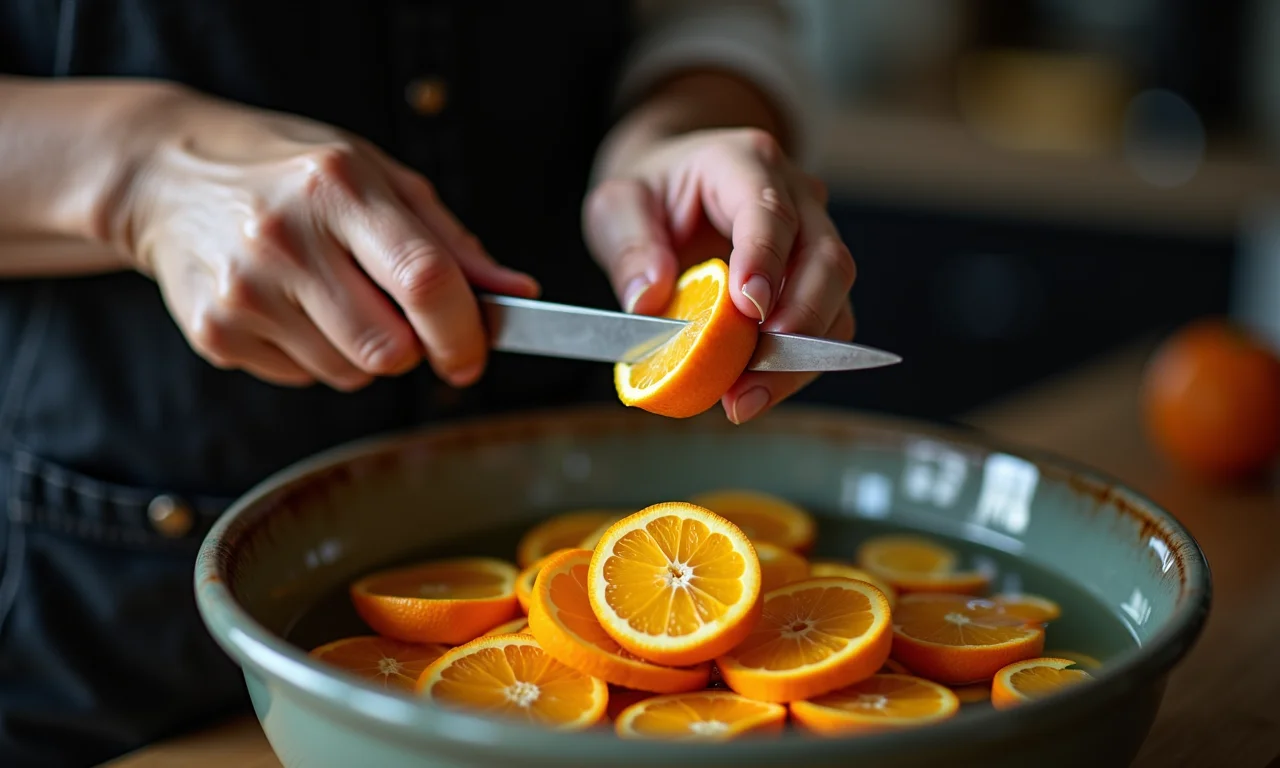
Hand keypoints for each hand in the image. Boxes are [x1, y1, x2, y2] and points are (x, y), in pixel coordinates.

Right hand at [116, 88, 535, 389]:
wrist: (166, 176)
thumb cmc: (291, 173)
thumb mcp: (377, 178)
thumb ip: (450, 243)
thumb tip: (517, 294)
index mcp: (337, 189)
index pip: (425, 281)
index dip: (464, 331)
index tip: (474, 352)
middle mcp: (285, 239)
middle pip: (390, 349)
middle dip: (414, 348)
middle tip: (402, 318)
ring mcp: (243, 291)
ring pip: (351, 374)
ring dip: (364, 353)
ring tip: (332, 296)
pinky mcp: (214, 332)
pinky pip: (303, 378)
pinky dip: (314, 355)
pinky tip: (290, 306)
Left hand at [583, 127, 855, 422]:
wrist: (672, 191)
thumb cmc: (649, 195)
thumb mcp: (617, 206)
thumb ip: (629, 246)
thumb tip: (648, 300)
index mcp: (744, 162)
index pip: (769, 211)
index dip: (764, 261)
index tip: (748, 310)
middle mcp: (796, 195)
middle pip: (826, 258)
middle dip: (797, 323)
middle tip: (751, 375)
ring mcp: (814, 236)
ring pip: (837, 299)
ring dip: (799, 358)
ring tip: (745, 398)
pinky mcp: (814, 279)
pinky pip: (826, 326)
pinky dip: (795, 366)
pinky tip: (754, 392)